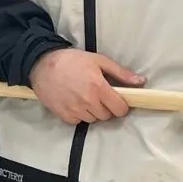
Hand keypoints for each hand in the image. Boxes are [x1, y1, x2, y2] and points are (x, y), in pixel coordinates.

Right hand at [28, 49, 146, 124]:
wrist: (41, 64)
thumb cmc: (71, 60)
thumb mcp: (98, 60)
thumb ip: (120, 72)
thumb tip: (141, 82)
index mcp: (99, 87)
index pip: (120, 109)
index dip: (120, 105)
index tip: (115, 98)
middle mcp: (88, 102)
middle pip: (107, 116)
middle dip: (106, 107)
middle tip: (98, 95)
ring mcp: (75, 110)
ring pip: (93, 119)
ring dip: (92, 112)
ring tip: (84, 98)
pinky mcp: (63, 115)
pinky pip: (78, 121)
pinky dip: (79, 115)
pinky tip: (74, 103)